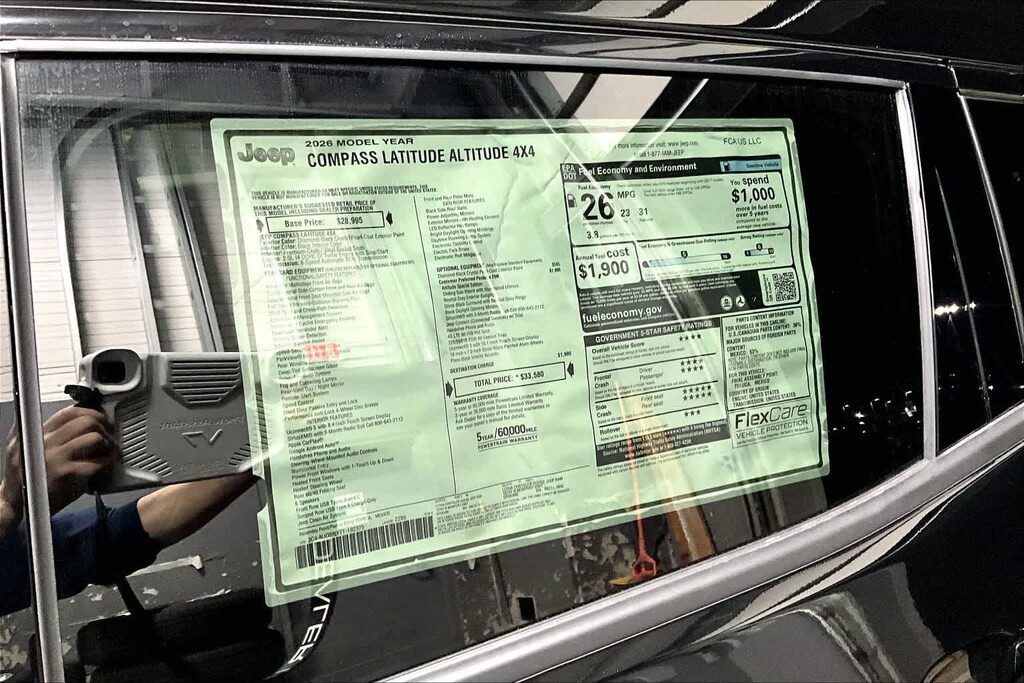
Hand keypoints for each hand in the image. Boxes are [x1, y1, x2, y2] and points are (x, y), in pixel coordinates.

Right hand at [0, 407, 118, 533]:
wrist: (14, 503)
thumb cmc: (23, 477)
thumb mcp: (20, 447)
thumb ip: (37, 430)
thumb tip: (57, 415)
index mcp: (38, 433)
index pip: (70, 413)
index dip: (91, 413)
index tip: (101, 421)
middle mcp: (46, 442)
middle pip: (86, 422)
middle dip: (104, 428)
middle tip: (109, 437)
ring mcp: (56, 457)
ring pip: (93, 438)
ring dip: (108, 444)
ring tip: (108, 451)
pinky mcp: (65, 474)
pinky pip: (95, 462)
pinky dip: (105, 463)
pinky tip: (104, 465)